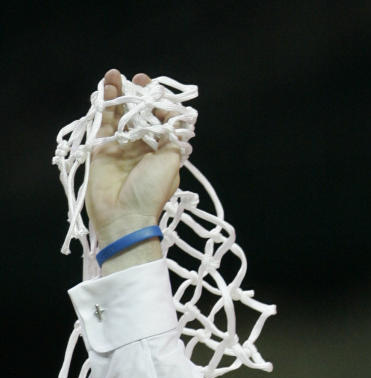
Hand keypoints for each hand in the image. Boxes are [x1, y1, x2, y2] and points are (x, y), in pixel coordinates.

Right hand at [86, 69, 180, 269]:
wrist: (123, 216)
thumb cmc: (151, 192)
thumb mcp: (171, 164)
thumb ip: (173, 139)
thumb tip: (174, 118)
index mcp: (162, 152)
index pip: (162, 121)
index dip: (161, 103)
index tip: (156, 90)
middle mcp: (142, 147)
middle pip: (141, 114)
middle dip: (140, 95)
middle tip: (138, 80)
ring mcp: (121, 145)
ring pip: (121, 113)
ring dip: (120, 92)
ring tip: (116, 74)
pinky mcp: (102, 146)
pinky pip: (105, 119)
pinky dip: (106, 101)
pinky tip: (108, 83)